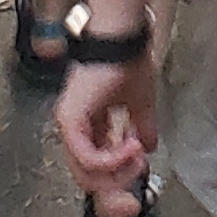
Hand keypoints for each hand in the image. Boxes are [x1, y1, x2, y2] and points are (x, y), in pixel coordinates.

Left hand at [55, 54, 157, 204]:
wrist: (121, 38)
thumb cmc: (127, 59)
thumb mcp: (139, 103)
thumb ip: (142, 127)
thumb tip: (149, 146)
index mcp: (86, 122)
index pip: (96, 165)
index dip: (120, 173)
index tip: (140, 166)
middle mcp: (72, 126)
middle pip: (89, 176)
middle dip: (120, 178)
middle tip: (140, 166)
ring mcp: (68, 125)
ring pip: (87, 173)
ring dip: (119, 169)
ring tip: (138, 152)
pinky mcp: (70, 122)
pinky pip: (89, 159)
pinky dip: (113, 159)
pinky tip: (131, 145)